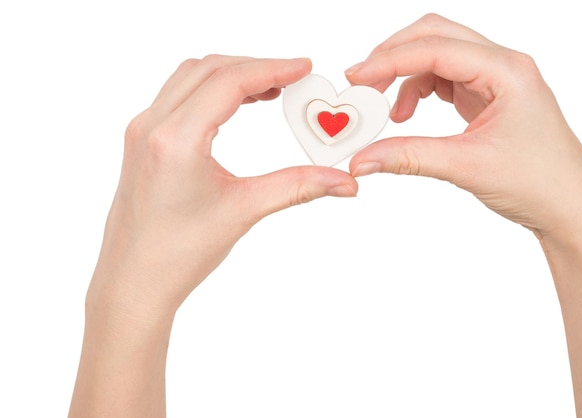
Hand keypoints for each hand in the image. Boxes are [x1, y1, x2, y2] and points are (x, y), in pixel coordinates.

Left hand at [69, 55, 357, 416]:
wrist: (134, 281)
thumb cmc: (179, 253)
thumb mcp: (245, 211)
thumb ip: (298, 186)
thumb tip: (344, 181)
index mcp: (176, 140)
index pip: (230, 81)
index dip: (273, 68)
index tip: (304, 68)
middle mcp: (153, 126)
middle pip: (210, 69)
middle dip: (256, 67)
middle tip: (294, 79)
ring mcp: (142, 131)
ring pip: (191, 77)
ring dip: (232, 74)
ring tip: (271, 90)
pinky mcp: (142, 140)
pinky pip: (178, 96)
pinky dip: (211, 89)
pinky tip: (236, 107)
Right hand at [345, 14, 581, 249]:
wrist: (568, 206)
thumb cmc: (539, 182)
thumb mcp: (466, 167)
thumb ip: (408, 157)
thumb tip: (362, 159)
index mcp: (507, 71)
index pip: (436, 48)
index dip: (389, 60)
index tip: (356, 78)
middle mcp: (501, 66)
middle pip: (435, 36)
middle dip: (393, 56)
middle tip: (362, 84)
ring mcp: (494, 79)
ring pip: (436, 55)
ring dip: (403, 74)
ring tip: (383, 108)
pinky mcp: (486, 96)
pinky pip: (442, 78)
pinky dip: (416, 91)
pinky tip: (405, 115)